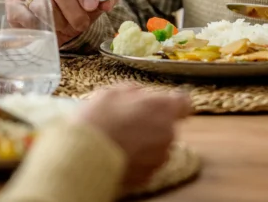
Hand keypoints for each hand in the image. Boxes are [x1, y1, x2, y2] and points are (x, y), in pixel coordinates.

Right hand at [13, 0, 122, 44]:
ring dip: (60, 21)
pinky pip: (30, 18)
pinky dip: (45, 28)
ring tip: (68, 28)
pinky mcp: (12, 3)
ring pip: (43, 4)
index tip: (92, 5)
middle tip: (82, 23)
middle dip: (74, 9)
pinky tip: (52, 31)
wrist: (46, 20)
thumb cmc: (70, 3)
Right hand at [75, 85, 191, 189]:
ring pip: (157, 146)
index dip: (173, 102)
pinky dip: (136, 159)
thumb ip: (136, 92)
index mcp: (163, 108)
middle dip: (151, 123)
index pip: (183, 103)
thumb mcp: (114, 92)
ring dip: (144, 143)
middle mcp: (167, 134)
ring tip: (119, 139)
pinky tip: (118, 154)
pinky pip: (146, 164)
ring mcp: (159, 158)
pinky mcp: (148, 176)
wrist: (84, 155)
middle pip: (167, 126)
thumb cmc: (99, 120)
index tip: (165, 102)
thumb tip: (141, 95)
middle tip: (127, 121)